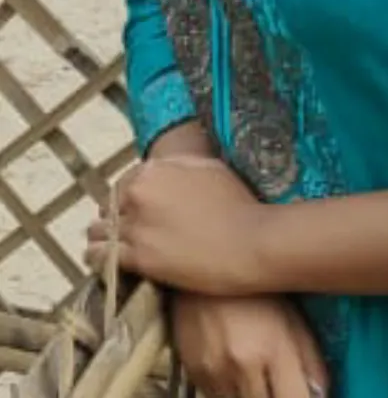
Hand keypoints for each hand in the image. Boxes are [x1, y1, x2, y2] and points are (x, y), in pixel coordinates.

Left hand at [85, 157, 263, 295]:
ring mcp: (137, 227)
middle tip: (125, 229)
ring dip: (102, 237)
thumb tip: (164, 166)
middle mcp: (138, 194)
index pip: (123, 182)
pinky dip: (98, 259)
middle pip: (109, 206)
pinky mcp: (139, 258)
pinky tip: (102, 262)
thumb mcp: (208, 167)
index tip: (135, 209)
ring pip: (99, 232)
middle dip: (114, 217)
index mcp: (153, 170)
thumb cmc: (236, 202)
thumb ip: (177, 165)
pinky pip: (102, 258)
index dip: (128, 198)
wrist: (249, 242)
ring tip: (108, 246)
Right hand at [171, 291, 328, 397]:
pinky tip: (235, 369)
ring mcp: (213, 372)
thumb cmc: (255, 285)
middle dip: (277, 396)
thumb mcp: (291, 314)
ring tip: (257, 370)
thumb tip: (320, 394)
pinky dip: (230, 392)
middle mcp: (241, 365)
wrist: (201, 258)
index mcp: (273, 348)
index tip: (304, 393)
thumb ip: (310, 358)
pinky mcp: (192, 373)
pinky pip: (215, 397)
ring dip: (253, 396)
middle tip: (281, 382)